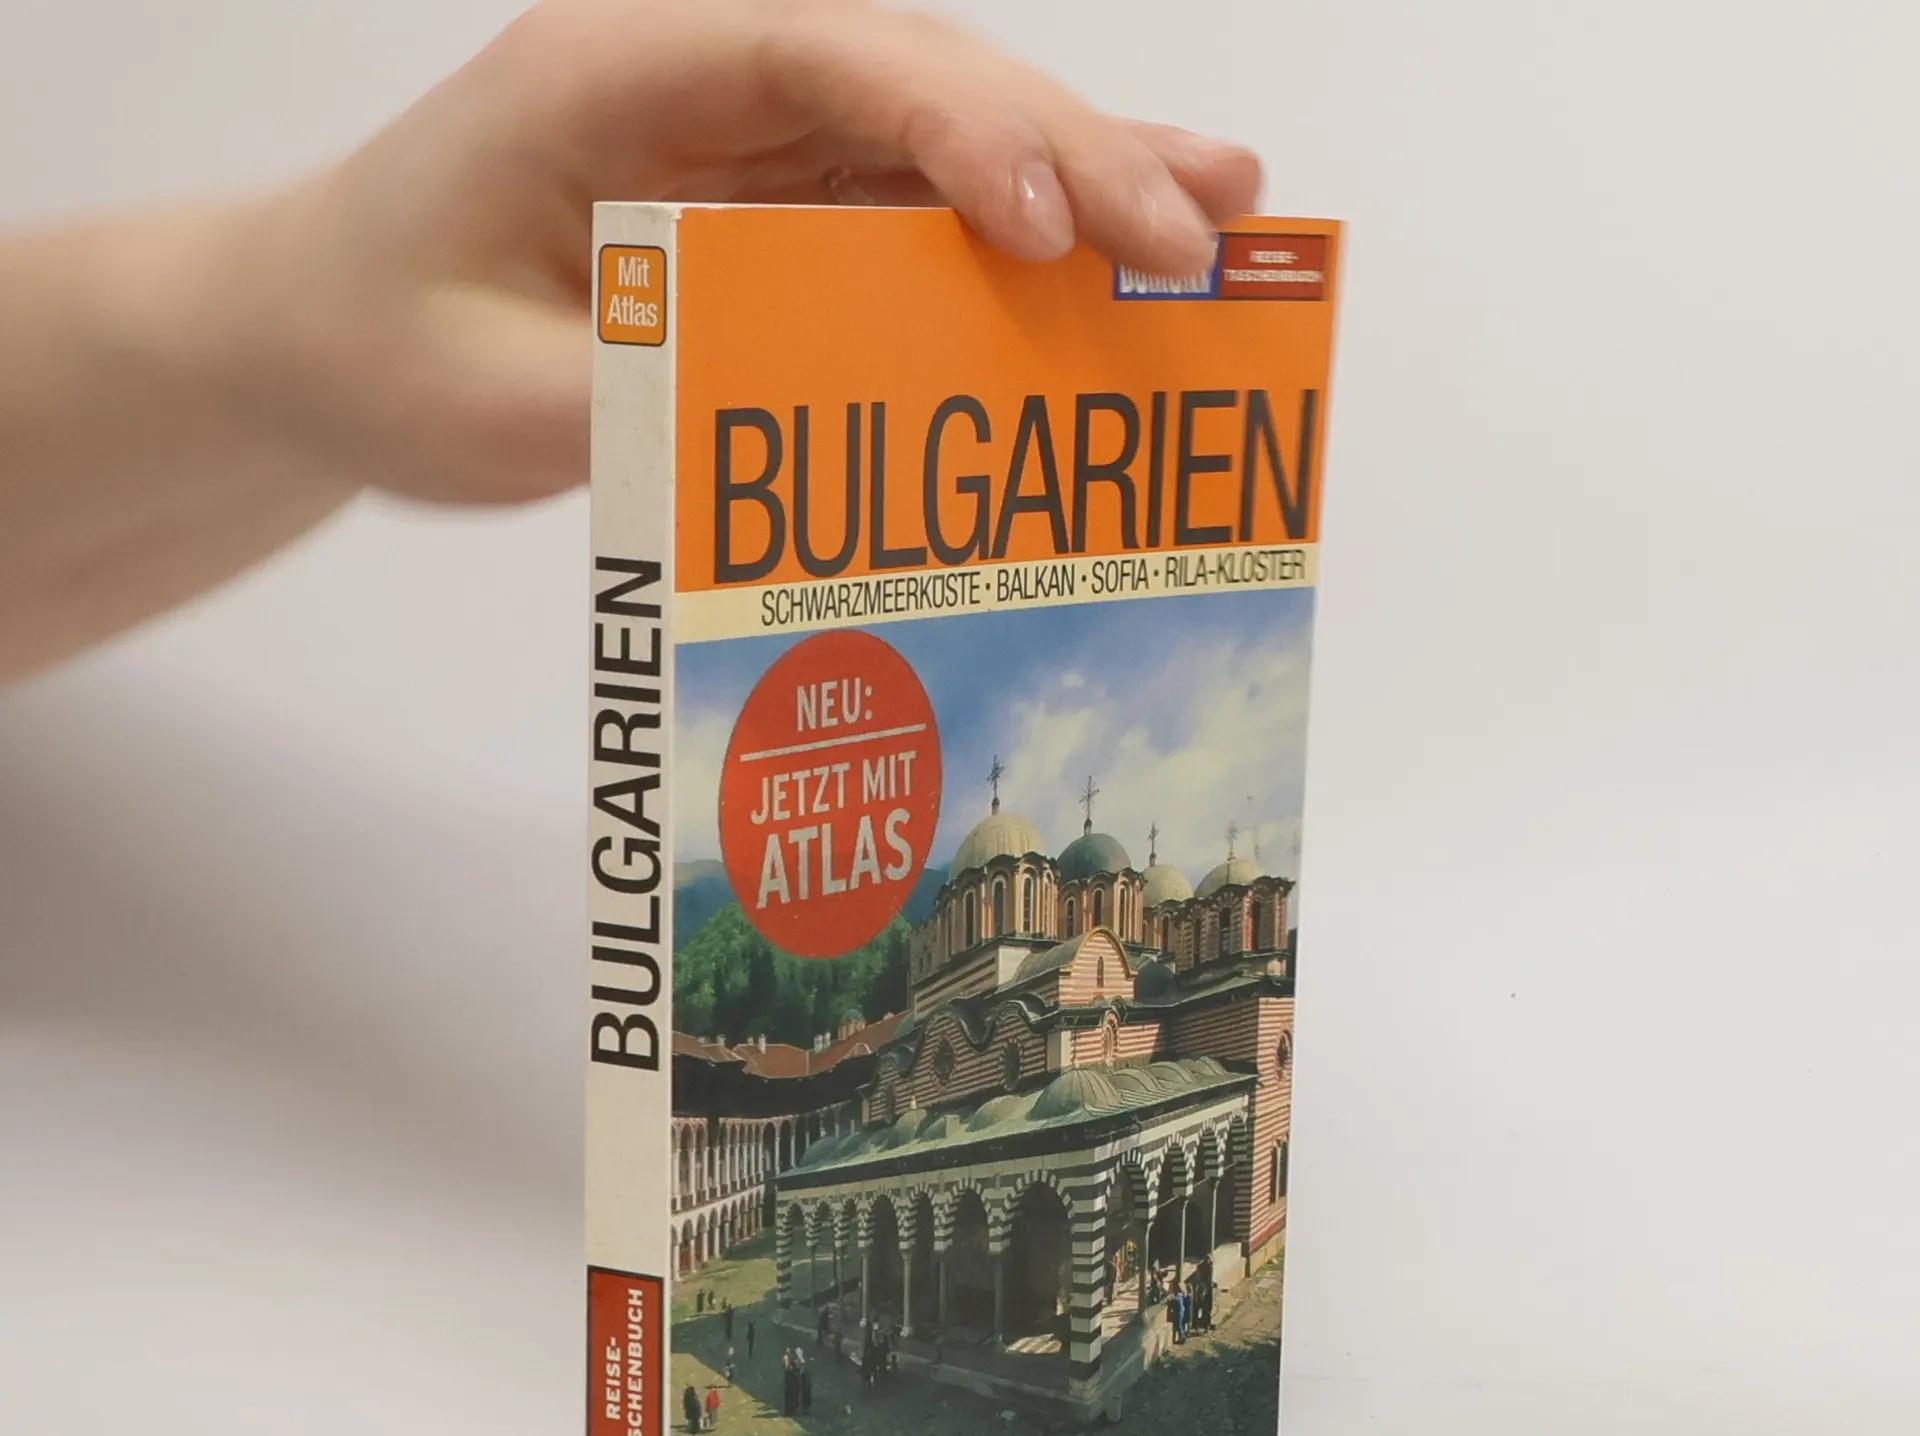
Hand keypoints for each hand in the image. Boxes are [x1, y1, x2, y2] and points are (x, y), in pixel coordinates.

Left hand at [199, 0, 1260, 505]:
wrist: (322, 327)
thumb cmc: (379, 339)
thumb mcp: (491, 398)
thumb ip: (650, 400)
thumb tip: (825, 435)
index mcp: (619, 66)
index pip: (817, 53)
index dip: (952, 122)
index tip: (1039, 225)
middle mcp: (708, 76)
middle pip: (919, 80)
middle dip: (1064, 156)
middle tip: (1192, 236)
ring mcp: (753, 135)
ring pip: (946, 132)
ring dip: (1083, 174)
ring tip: (1223, 211)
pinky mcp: (778, 202)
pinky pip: (920, 203)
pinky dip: (1024, 229)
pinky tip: (1121, 244)